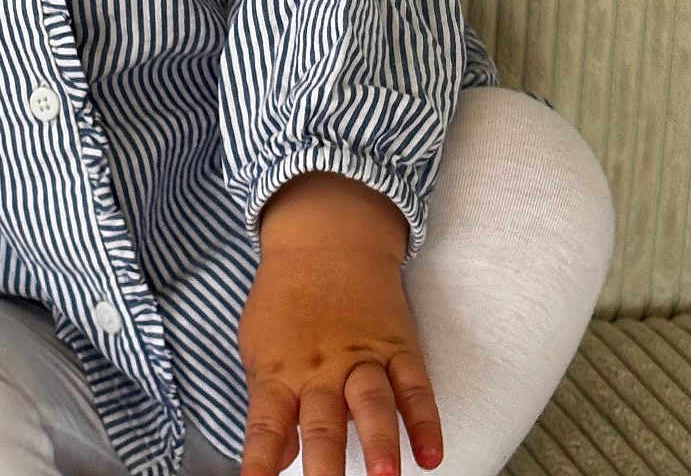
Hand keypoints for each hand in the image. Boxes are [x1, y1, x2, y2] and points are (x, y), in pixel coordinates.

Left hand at [238, 242, 442, 475]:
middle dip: (326, 463)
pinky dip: (425, 419)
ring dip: (379, 439)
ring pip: (372, 402)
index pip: (266, 425)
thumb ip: (267, 403)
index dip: (260, 462)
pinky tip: (431, 453)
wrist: (325, 237)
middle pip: (323, 420)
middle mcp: (321, 368)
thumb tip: (271, 462)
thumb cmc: (285, 300)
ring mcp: (362, 357)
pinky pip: (415, 385)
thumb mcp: (260, 345)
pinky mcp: (397, 345)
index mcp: (280, 370)